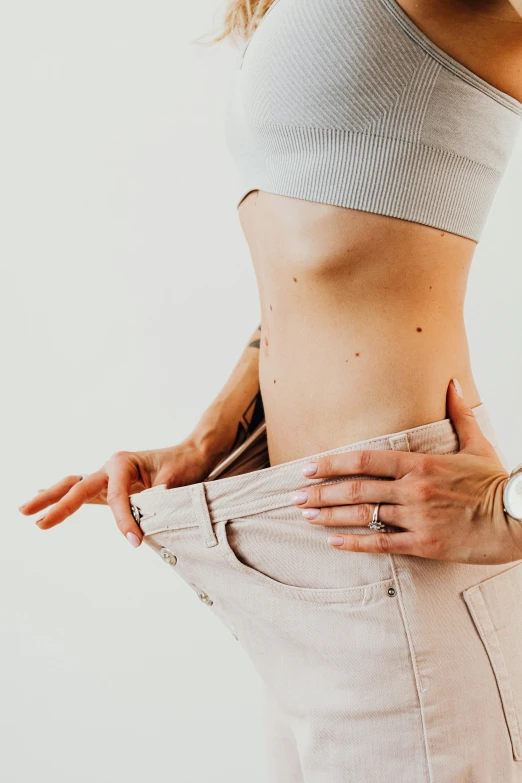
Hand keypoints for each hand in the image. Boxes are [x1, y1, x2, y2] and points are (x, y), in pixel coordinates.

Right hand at [19, 437, 216, 546]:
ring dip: (51, 498)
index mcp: (124, 463)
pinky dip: (63, 496)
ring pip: (73, 486)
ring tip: (25, 510)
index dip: (123, 520)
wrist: (191, 455)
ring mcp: (107, 476)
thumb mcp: (175, 480)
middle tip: (39, 522)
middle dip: (58, 505)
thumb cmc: (183, 466)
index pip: (116, 497)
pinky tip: (42, 497)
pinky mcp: (110, 486)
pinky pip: (83, 492)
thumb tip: (151, 506)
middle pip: (77, 486)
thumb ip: (160, 495)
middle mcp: (111, 467)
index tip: (135, 540)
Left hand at [292, 379, 521, 564]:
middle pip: (356, 489)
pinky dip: (354, 543)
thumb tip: (451, 382)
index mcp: (420, 464)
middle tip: (294, 496)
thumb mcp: (477, 443)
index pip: (366, 459)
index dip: (333, 463)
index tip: (309, 466)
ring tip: (304, 515)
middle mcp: (412, 489)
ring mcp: (416, 518)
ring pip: (363, 516)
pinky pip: (381, 545)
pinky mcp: (424, 544)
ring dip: (329, 516)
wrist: (517, 518)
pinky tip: (332, 542)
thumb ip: (458, 413)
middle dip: (320, 492)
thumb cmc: (494, 482)